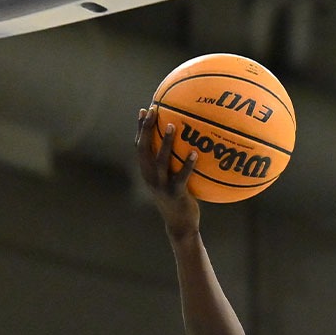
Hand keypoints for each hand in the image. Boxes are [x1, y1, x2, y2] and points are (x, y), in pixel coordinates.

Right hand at [135, 106, 199, 238]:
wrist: (180, 224)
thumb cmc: (178, 198)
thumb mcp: (171, 179)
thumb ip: (172, 163)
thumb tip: (185, 142)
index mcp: (147, 171)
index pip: (139, 146)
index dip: (140, 128)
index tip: (145, 110)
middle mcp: (150, 177)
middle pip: (144, 149)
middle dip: (147, 128)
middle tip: (154, 110)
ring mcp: (161, 186)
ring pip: (160, 161)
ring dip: (165, 142)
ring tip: (173, 126)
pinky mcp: (175, 193)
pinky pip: (181, 176)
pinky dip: (188, 165)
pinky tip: (195, 153)